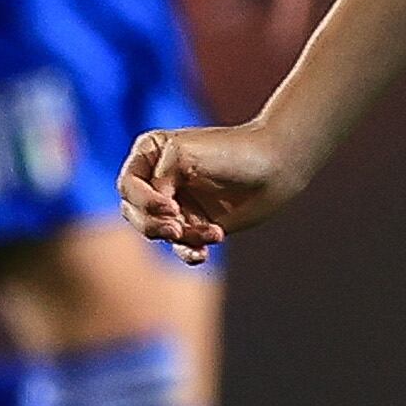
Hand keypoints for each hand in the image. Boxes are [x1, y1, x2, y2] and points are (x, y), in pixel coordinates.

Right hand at [119, 118, 310, 264]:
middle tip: (177, 228)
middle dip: (154, 225)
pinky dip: (190, 252)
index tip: (170, 206)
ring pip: (160, 233)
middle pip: (135, 214)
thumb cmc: (233, 152)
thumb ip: (159, 178)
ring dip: (182, 238)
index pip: (128, 186)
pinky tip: (204, 253)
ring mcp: (178, 203)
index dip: (144, 201)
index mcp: (150, 155)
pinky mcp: (198, 224)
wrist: (277, 166)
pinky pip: (182, 247)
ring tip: (211, 233)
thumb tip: (156, 210)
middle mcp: (159, 180)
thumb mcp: (185, 155)